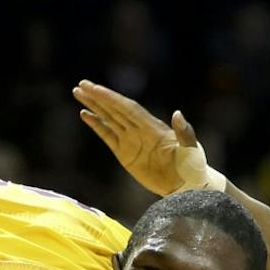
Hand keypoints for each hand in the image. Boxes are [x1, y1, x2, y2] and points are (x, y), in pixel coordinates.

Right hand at [73, 81, 216, 195]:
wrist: (185, 184)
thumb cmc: (191, 165)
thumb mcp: (190, 148)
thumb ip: (184, 132)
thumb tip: (177, 114)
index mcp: (152, 126)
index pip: (127, 108)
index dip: (111, 99)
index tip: (96, 89)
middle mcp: (139, 129)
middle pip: (114, 109)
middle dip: (98, 97)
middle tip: (81, 85)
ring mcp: (131, 140)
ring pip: (108, 119)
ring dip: (94, 106)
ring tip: (78, 93)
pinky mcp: (125, 153)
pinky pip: (107, 136)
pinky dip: (96, 125)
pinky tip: (85, 114)